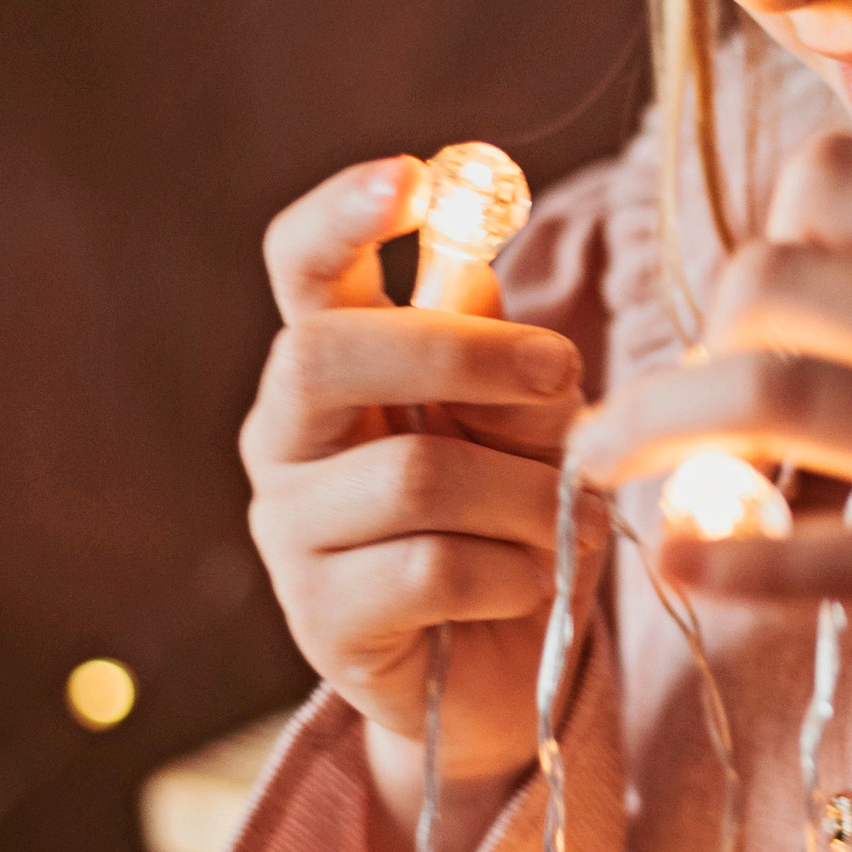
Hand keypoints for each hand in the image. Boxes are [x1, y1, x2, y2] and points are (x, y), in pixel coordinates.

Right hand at [240, 159, 601, 850]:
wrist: (505, 676)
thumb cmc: (509, 521)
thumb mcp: (523, 424)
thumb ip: (498, 352)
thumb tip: (476, 266)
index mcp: (330, 362)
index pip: (299, 264)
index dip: (345, 213)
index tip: (416, 175)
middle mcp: (286, 436)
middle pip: (328, 352)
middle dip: (463, 354)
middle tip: (565, 376)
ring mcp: (288, 532)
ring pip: (413, 475)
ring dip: (522, 497)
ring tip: (562, 523)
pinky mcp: (319, 622)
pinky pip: (431, 570)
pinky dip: (511, 573)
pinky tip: (527, 583)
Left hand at [567, 129, 851, 851]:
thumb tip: (832, 198)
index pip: (832, 174)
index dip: (763, 230)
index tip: (753, 305)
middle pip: (769, 275)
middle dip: (691, 338)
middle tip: (681, 408)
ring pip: (760, 389)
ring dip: (649, 428)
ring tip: (598, 467)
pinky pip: (817, 552)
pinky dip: (724, 558)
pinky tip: (670, 564)